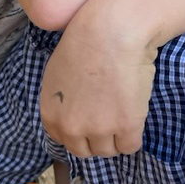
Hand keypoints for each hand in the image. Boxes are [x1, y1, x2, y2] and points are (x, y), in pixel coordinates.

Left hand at [40, 14, 156, 157]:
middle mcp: (70, 128)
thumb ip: (62, 102)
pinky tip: (133, 113)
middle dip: (97, 138)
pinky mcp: (125, 127)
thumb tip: (74, 115)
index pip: (64, 141)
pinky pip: (130, 146)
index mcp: (51, 115)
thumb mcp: (57, 77)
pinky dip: (133, 135)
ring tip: (121, 110)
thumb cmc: (83, 46)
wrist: (109, 33)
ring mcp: (98, 130)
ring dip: (116, 136)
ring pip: (109, 151)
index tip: (90, 120)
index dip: (79, 131)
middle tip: (108, 117)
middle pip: (86, 151)